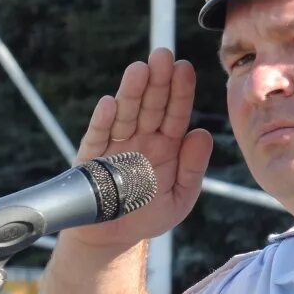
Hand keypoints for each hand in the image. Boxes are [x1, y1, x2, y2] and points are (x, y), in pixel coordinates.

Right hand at [69, 47, 213, 251]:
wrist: (112, 238)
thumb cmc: (147, 215)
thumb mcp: (180, 197)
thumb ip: (193, 168)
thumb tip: (201, 134)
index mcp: (166, 145)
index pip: (175, 112)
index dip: (180, 91)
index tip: (184, 68)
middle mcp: (141, 139)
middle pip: (151, 105)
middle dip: (157, 80)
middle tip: (162, 54)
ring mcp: (116, 146)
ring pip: (125, 113)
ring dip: (131, 92)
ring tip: (139, 70)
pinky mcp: (92, 158)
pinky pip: (98, 137)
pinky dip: (103, 121)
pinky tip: (110, 103)